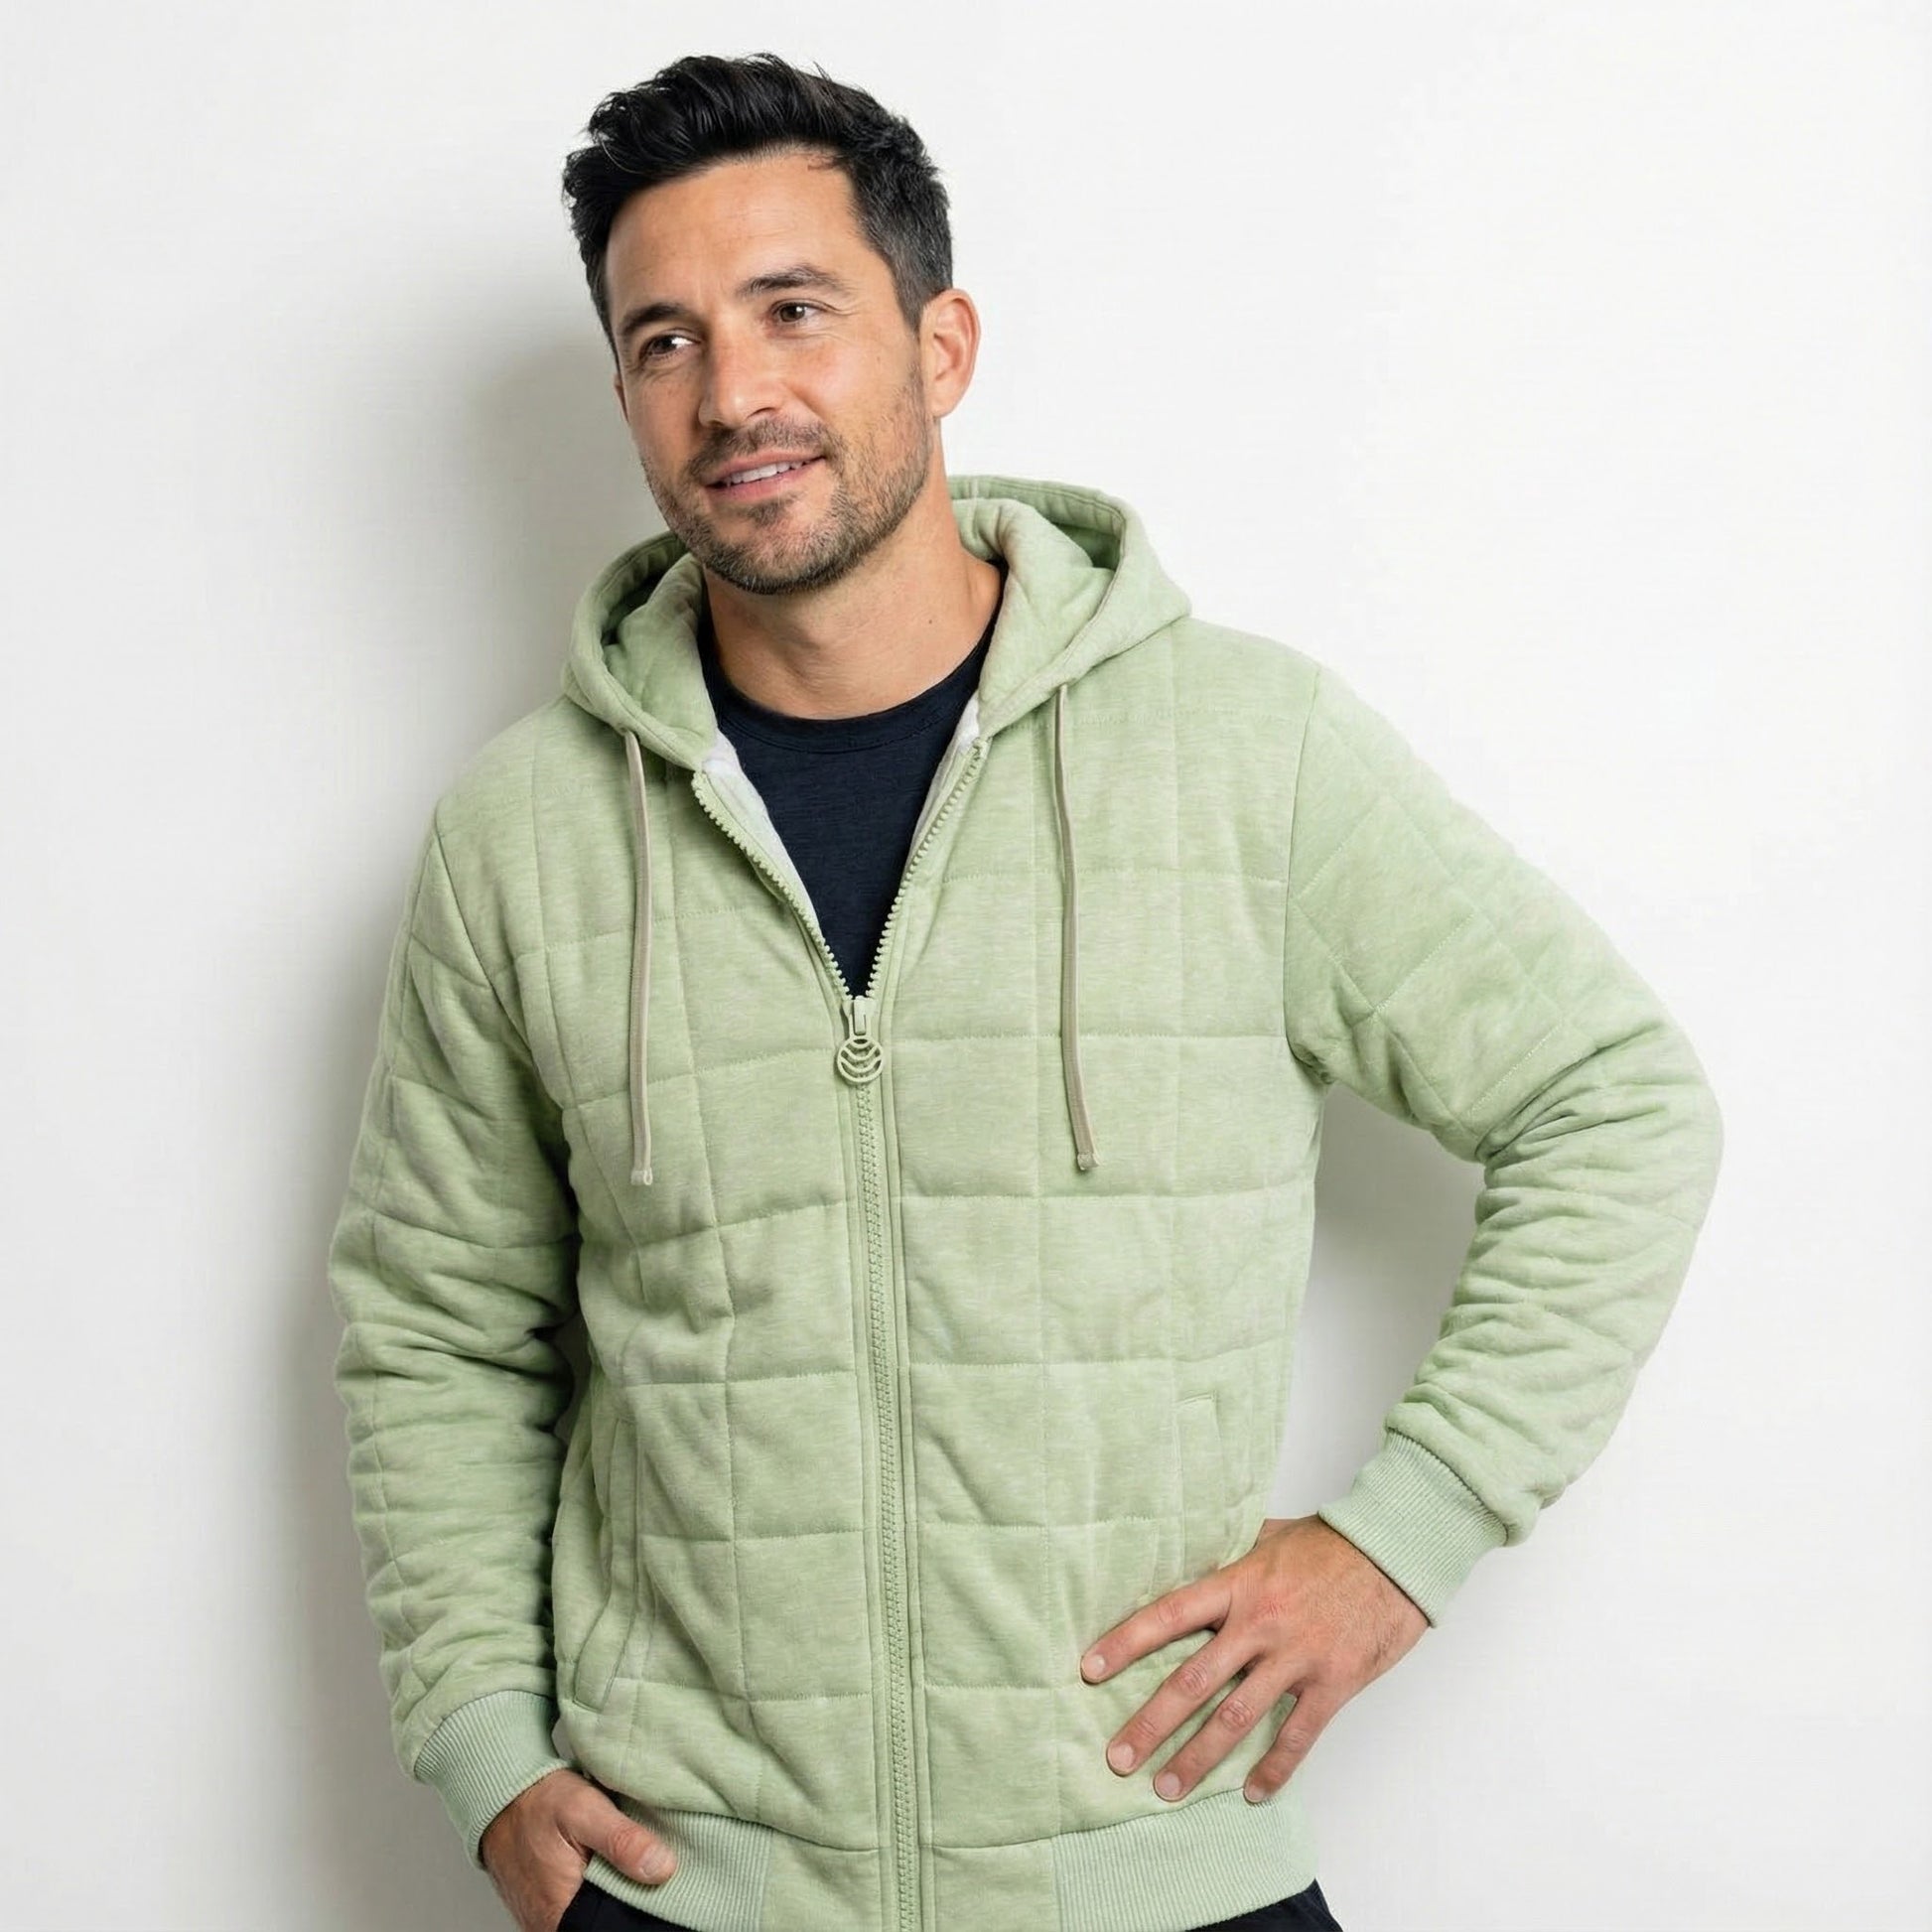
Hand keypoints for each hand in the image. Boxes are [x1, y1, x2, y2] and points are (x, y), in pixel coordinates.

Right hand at [479, 1767, 676, 1931]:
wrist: (502, 1797)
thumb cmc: (538, 1803)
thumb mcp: (583, 1809)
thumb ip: (622, 1841)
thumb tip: (663, 1868)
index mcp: (561, 1913)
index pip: (614, 1924)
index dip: (641, 1902)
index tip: (659, 1879)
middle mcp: (551, 1925)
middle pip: (606, 1919)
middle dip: (629, 1895)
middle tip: (640, 1863)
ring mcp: (548, 1919)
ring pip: (596, 1913)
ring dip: (614, 1889)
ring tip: (623, 1860)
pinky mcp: (549, 1907)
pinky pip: (582, 1906)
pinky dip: (598, 1887)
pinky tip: (607, 1864)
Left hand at [1079, 1513, 1428, 1804]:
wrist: (1395, 1552)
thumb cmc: (1332, 1543)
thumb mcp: (1271, 1537)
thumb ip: (1231, 1555)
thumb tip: (1191, 1557)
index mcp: (1238, 1584)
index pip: (1168, 1616)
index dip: (1125, 1643)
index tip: (1089, 1670)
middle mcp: (1259, 1624)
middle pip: (1192, 1680)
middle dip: (1151, 1723)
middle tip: (1117, 1757)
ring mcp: (1295, 1656)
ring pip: (1235, 1717)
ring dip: (1197, 1758)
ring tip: (1166, 1789)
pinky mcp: (1332, 1682)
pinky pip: (1296, 1736)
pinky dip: (1274, 1770)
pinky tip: (1252, 1793)